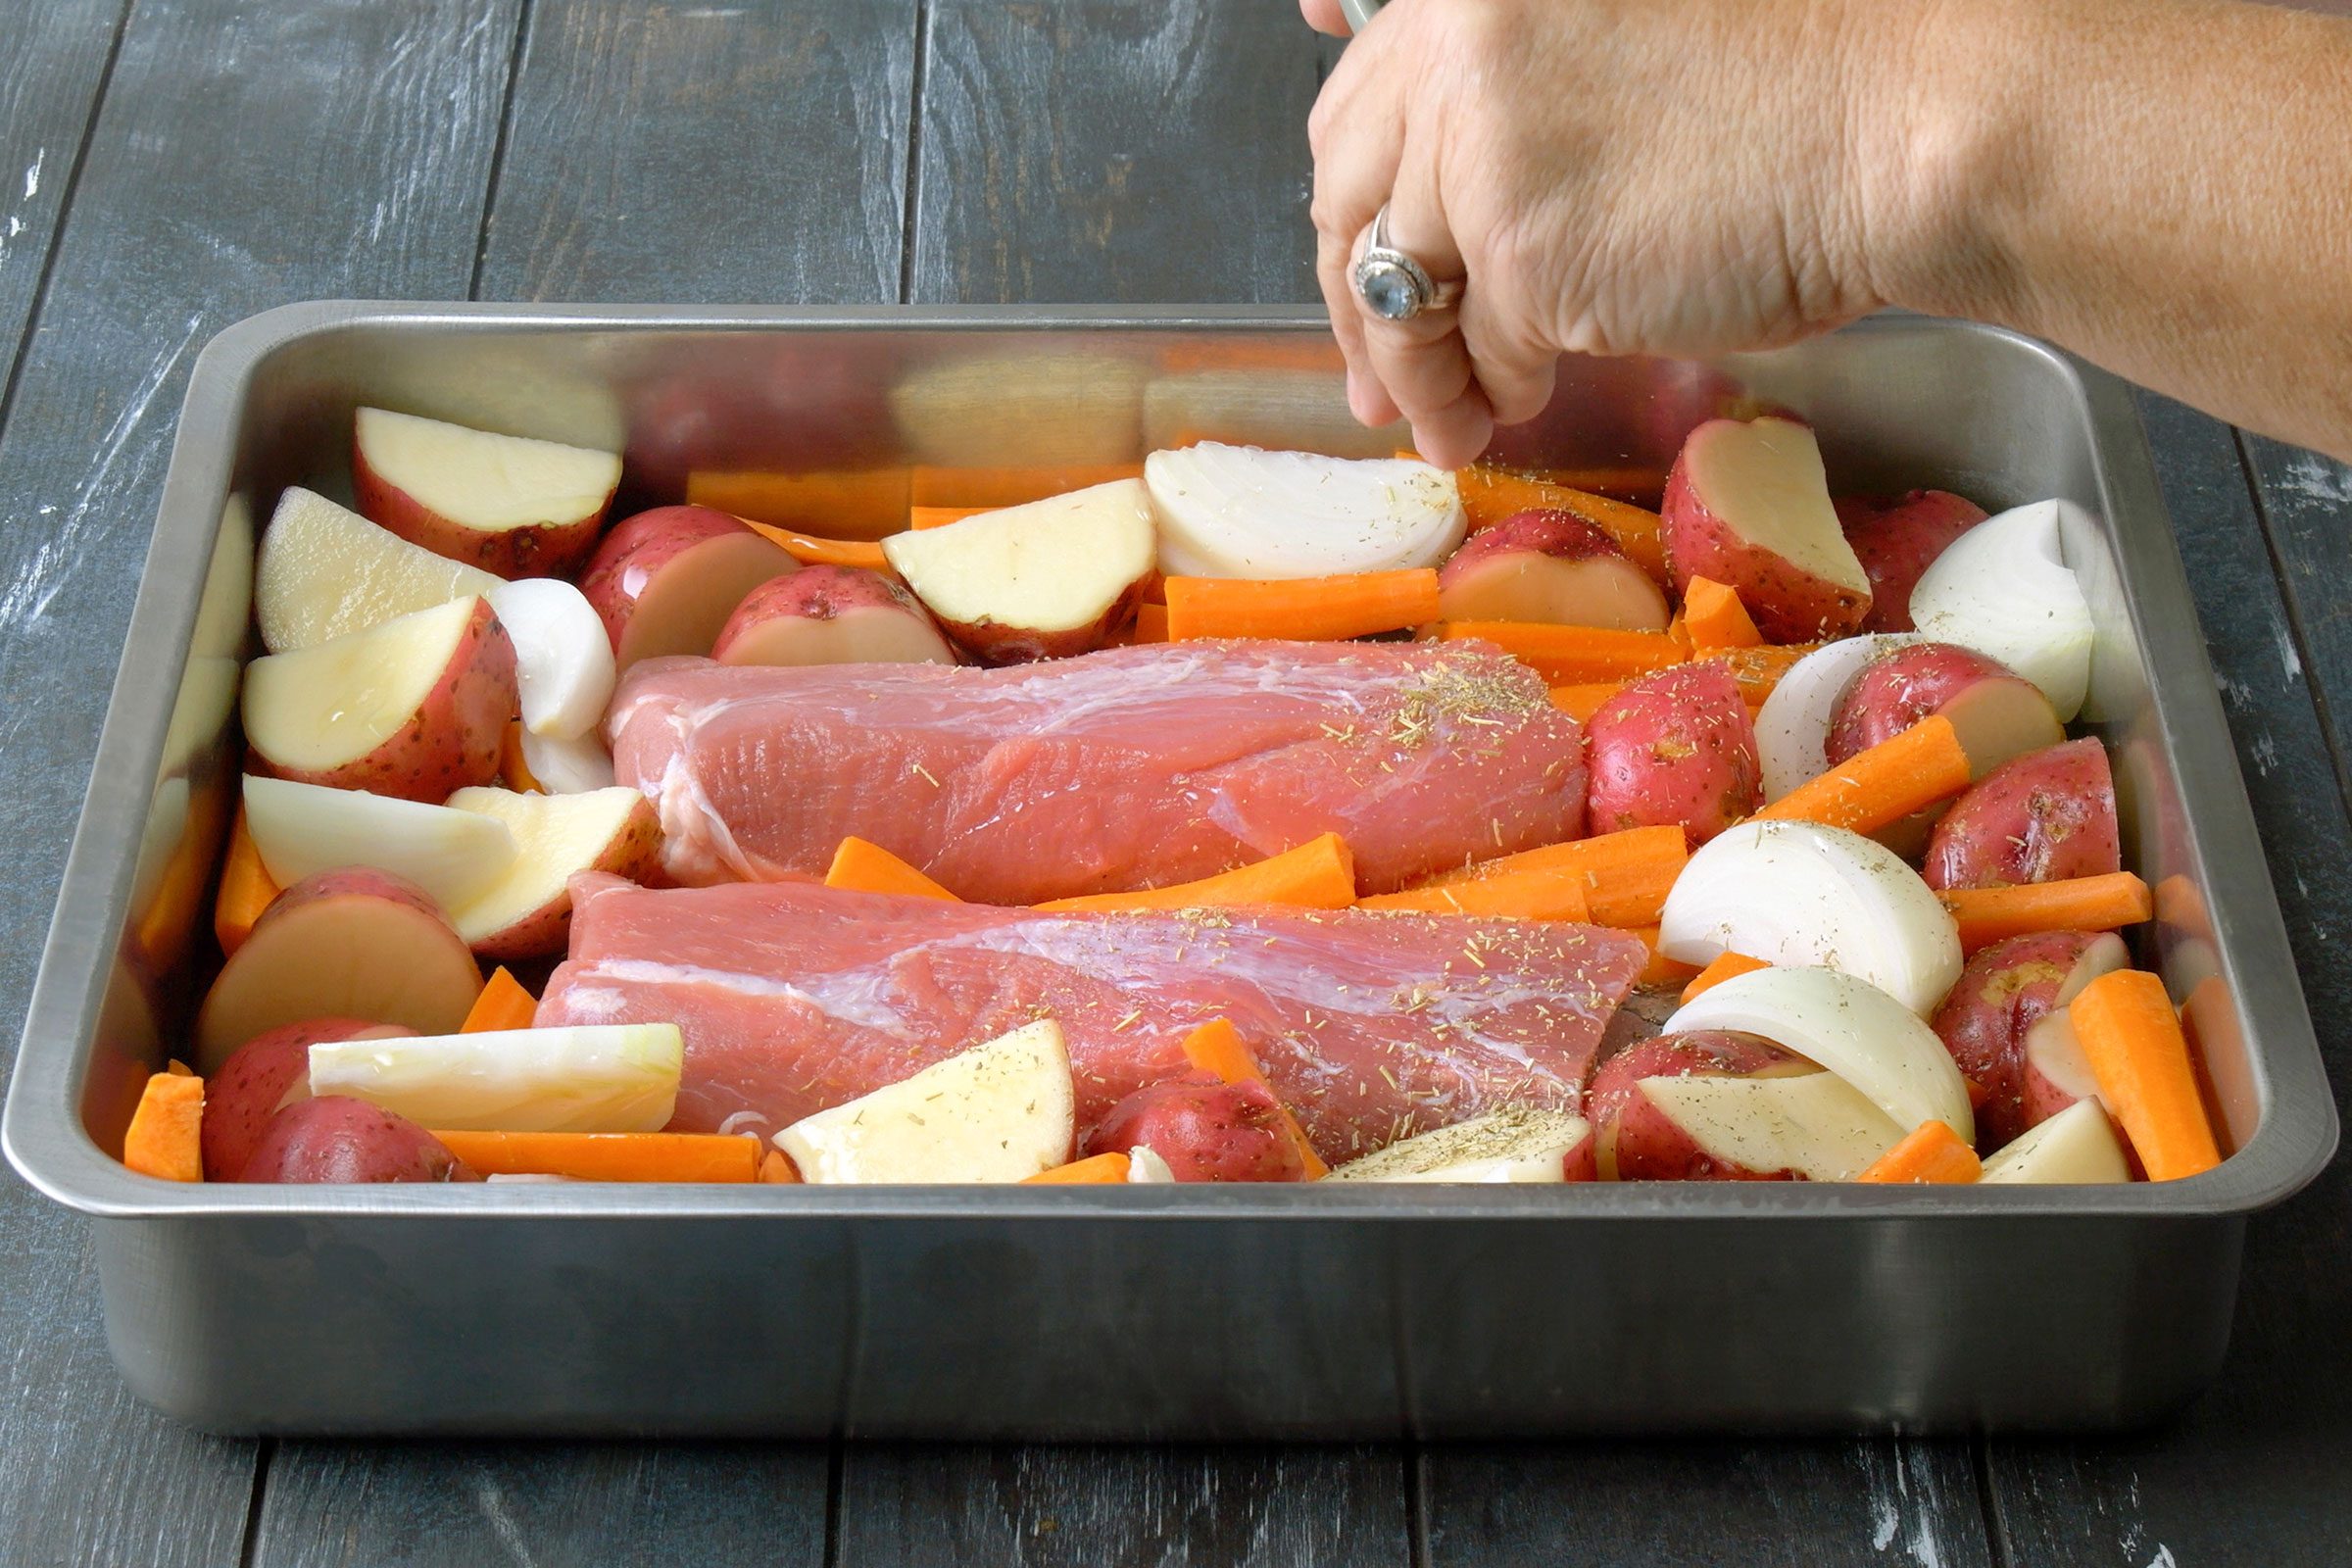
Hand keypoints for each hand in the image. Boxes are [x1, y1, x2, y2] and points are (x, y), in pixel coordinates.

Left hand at [1304, 0, 1924, 465]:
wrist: (1921, 114)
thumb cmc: (1823, 59)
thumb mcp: (1636, 19)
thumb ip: (1519, 62)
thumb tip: (1363, 58)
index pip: (1366, 69)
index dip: (1350, 159)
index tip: (1347, 216)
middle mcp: (1462, 35)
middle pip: (1351, 178)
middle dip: (1357, 282)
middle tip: (1378, 358)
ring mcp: (1483, 140)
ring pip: (1398, 277)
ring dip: (1413, 362)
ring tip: (1441, 418)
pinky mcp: (1520, 247)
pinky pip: (1474, 342)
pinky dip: (1482, 388)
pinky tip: (1512, 408)